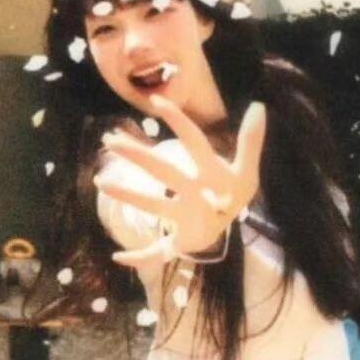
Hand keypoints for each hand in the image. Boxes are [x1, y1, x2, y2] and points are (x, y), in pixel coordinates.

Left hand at [96, 95, 266, 266]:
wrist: (229, 235)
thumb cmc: (232, 196)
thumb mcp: (246, 171)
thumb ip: (251, 141)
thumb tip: (259, 106)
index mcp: (215, 176)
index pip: (196, 142)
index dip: (179, 120)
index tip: (156, 101)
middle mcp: (199, 196)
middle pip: (164, 172)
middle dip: (137, 155)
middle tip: (109, 140)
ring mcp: (187, 219)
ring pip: (154, 207)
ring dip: (126, 195)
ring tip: (100, 181)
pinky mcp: (178, 241)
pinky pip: (157, 251)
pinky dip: (138, 258)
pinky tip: (116, 256)